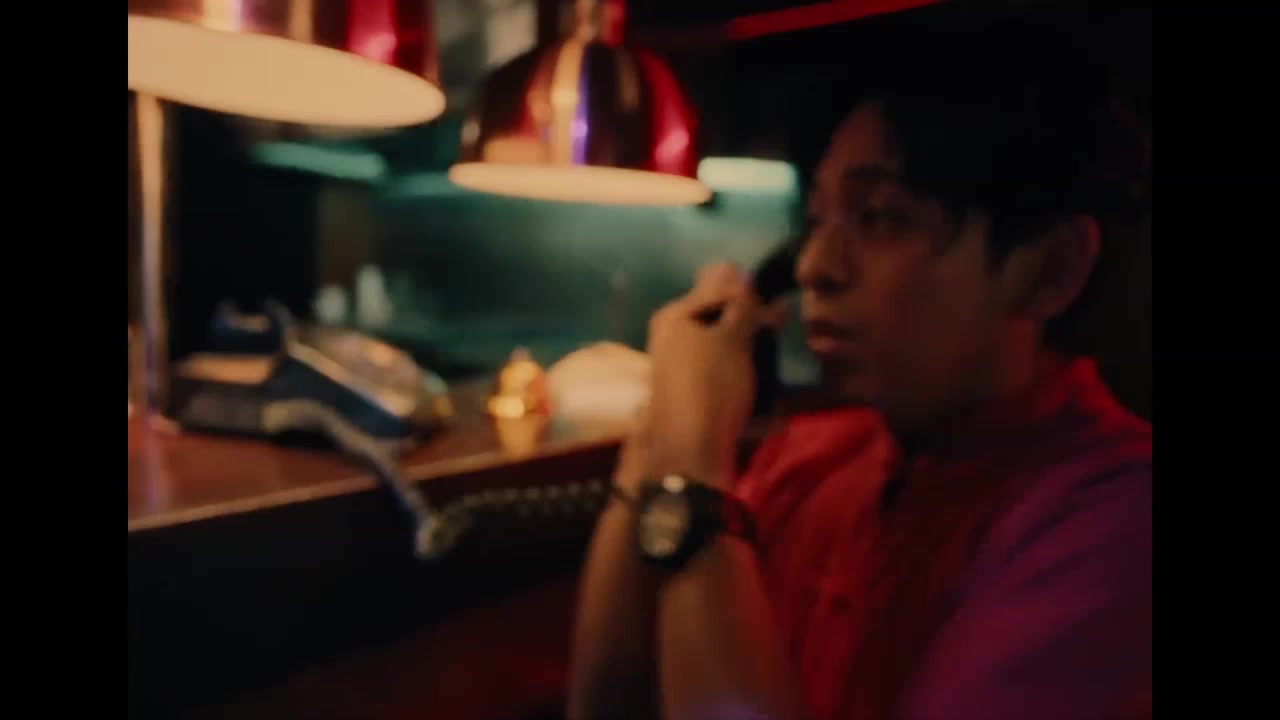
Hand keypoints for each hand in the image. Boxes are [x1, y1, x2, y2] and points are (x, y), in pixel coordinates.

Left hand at [643, 263, 768, 486]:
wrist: (691, 448)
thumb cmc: (712, 382)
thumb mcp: (732, 337)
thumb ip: (740, 304)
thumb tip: (739, 270)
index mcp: (674, 315)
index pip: (715, 286)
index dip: (749, 293)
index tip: (777, 308)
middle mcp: (670, 336)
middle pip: (716, 316)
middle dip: (749, 320)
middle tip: (777, 329)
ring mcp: (678, 366)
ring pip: (719, 344)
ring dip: (747, 346)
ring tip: (770, 356)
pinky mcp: (690, 392)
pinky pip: (718, 369)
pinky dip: (738, 370)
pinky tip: (756, 378)